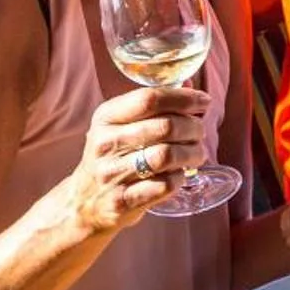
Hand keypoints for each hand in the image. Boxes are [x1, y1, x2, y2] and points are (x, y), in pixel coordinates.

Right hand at [73, 85, 208, 229]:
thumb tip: (189, 87)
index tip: (203, 102)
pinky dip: (179, 178)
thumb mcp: (120, 125)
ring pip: (167, 156)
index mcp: (105, 117)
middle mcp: (105, 143)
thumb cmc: (113, 157)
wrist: (85, 201)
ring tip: (196, 154)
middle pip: (165, 127)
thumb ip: (152, 106)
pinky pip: (164, 185)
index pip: (149, 99)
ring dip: (191, 153)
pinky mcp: (121, 201)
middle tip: (200, 132)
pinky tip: (178, 175)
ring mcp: (111, 174)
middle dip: (193, 127)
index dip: (183, 98)